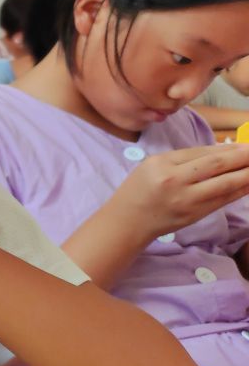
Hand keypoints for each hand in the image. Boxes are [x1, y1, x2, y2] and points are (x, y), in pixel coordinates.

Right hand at [108, 144, 248, 241]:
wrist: (128, 221)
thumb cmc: (139, 189)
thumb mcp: (153, 165)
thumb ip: (184, 160)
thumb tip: (221, 152)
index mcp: (162, 164)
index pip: (201, 153)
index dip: (227, 148)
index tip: (246, 144)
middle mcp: (175, 181)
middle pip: (216, 165)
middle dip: (242, 157)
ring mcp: (187, 200)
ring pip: (224, 184)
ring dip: (247, 174)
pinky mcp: (195, 215)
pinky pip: (223, 200)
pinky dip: (239, 190)